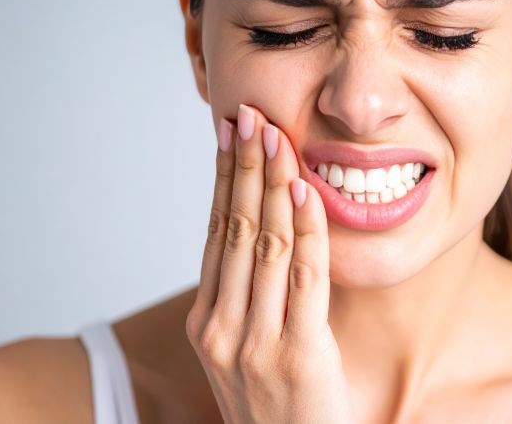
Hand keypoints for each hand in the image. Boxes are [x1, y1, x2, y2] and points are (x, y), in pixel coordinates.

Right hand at [186, 104, 354, 423]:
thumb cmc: (274, 406)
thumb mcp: (243, 352)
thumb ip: (245, 301)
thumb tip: (257, 238)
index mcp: (205, 324)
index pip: (215, 235)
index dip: (223, 181)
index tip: (230, 135)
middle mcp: (221, 328)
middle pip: (235, 230)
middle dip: (244, 168)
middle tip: (251, 117)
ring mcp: (254, 343)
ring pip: (265, 245)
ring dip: (272, 185)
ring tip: (276, 137)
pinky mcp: (296, 354)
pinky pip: (303, 278)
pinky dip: (305, 229)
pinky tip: (306, 191)